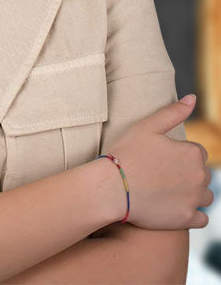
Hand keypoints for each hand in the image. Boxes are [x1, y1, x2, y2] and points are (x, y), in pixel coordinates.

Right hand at [107, 95, 212, 229]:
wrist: (112, 187)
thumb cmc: (126, 153)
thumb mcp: (147, 126)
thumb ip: (173, 112)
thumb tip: (193, 98)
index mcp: (192, 153)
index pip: (196, 152)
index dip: (178, 153)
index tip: (160, 157)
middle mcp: (200, 177)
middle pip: (202, 174)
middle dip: (187, 173)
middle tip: (160, 173)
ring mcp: (194, 200)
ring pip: (205, 196)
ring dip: (192, 193)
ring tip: (167, 190)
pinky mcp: (187, 219)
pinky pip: (201, 218)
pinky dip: (192, 214)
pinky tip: (174, 207)